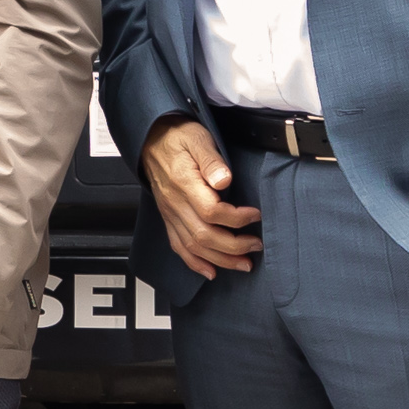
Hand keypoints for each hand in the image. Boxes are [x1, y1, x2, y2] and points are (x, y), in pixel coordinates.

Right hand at [141, 117, 257, 278]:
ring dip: (221, 260)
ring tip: (243, 263)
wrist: (152, 139)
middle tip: (256, 244)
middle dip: (234, 246)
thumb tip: (224, 180)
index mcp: (184, 183)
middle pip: (204, 236)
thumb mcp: (199, 138)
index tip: (256, 215)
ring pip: (193, 247)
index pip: (211, 212)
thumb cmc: (179, 137)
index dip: (237, 219)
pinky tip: (211, 271)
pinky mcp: (169, 218)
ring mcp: (170, 213)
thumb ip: (212, 160)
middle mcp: (175, 203)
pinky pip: (178, 247)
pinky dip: (195, 263)